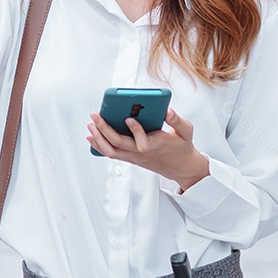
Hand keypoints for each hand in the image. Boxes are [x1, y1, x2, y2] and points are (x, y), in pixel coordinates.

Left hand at [87, 108, 209, 190]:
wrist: (180, 167)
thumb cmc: (182, 146)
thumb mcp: (186, 131)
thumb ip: (177, 120)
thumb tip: (167, 110)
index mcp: (157, 145)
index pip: (143, 143)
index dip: (135, 131)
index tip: (129, 118)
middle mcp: (142, 153)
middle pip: (119, 145)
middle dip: (105, 130)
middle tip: (95, 115)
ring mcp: (134, 157)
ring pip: (111, 152)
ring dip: (98, 138)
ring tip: (90, 125)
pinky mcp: (130, 158)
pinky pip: (111, 154)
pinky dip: (99, 146)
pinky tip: (92, 136)